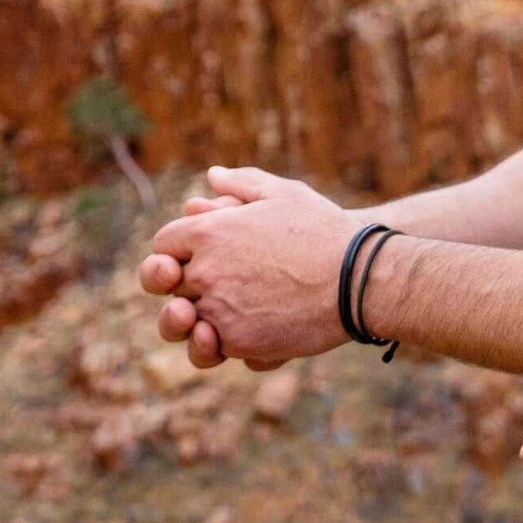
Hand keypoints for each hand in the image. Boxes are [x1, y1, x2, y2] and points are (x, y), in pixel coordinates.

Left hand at [146, 167, 363, 371]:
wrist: (358, 279)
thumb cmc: (324, 231)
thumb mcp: (284, 194)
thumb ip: (242, 183)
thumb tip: (212, 175)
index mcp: (208, 232)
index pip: (164, 244)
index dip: (174, 251)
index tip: (191, 256)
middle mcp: (205, 272)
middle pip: (169, 286)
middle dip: (182, 286)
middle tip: (207, 288)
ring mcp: (219, 310)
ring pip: (185, 323)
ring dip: (195, 321)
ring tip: (218, 317)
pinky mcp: (239, 343)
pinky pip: (216, 346)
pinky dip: (227, 341)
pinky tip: (250, 329)